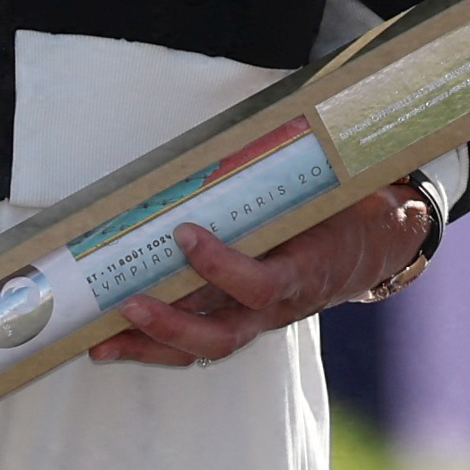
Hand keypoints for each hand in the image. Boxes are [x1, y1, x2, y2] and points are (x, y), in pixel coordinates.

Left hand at [89, 192, 431, 367]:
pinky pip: (196, 344)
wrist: (368, 247)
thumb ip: (284, 173)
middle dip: (172, 324)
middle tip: (131, 302)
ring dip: (150, 347)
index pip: (261, 284)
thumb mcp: (324, 191)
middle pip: (223, 336)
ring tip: (102, 342)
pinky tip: (112, 342)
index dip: (222, 267)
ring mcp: (255, 321)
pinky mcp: (238, 321)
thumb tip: (249, 122)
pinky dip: (153, 346)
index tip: (186, 234)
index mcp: (301, 272)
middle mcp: (276, 307)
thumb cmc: (338, 212)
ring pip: (203, 348)